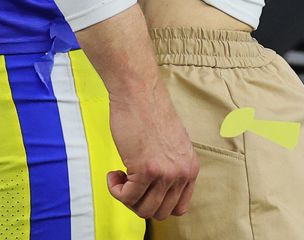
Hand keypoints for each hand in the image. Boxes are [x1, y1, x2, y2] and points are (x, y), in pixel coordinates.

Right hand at [106, 80, 198, 219]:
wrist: (138, 90)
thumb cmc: (148, 110)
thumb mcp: (171, 143)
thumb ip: (171, 165)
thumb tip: (158, 189)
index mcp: (190, 167)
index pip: (179, 207)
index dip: (157, 202)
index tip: (144, 190)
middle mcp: (181, 173)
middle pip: (160, 213)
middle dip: (140, 202)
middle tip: (129, 183)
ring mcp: (165, 173)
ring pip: (143, 209)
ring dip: (127, 197)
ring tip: (121, 176)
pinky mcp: (145, 170)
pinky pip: (127, 198)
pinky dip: (116, 190)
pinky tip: (113, 174)